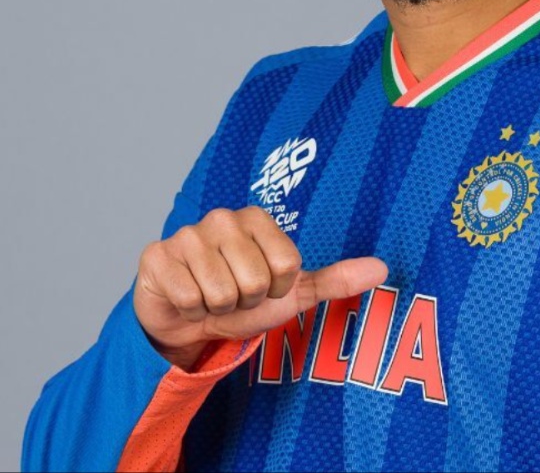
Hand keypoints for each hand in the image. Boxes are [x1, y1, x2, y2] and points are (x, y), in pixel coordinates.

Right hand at [133, 206, 386, 369]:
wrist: (189, 321)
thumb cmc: (243, 300)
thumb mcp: (292, 293)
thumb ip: (336, 279)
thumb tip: (383, 269)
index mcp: (257, 218)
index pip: (286, 266)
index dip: (275, 289)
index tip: (263, 286)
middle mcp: (221, 218)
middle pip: (253, 281)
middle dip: (245, 301)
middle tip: (234, 295)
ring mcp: (186, 235)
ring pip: (220, 293)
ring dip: (217, 308)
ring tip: (210, 296)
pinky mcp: (156, 256)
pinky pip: (188, 297)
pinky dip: (190, 309)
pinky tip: (187, 297)